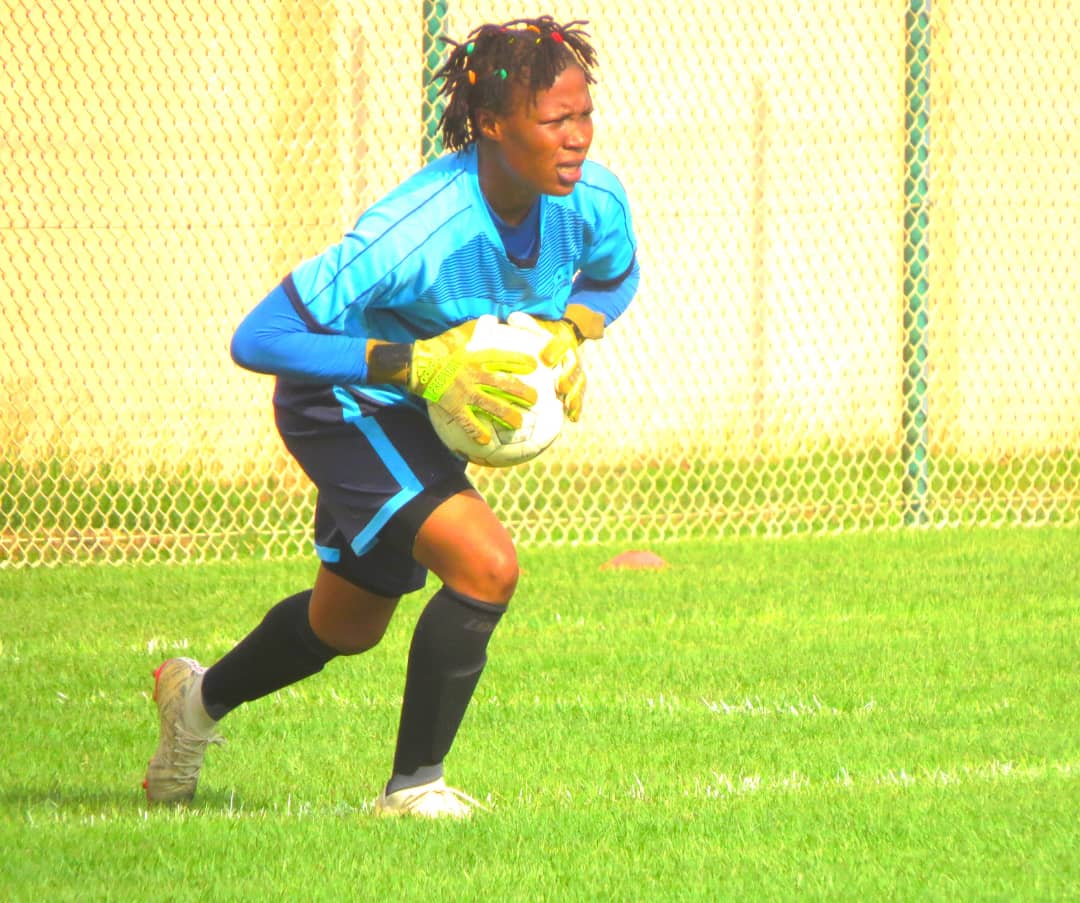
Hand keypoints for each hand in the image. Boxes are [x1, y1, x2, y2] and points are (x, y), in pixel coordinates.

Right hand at [367, 317, 538, 444]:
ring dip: (505, 414)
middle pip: (501, 383)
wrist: (415, 365)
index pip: (501, 357)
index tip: (535, 365)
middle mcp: (472, 374)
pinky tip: (486, 441)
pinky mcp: (452, 404)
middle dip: (521, 392)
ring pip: (489, 404)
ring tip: (519, 423)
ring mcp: (462, 391)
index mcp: (475, 357)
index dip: (519, 360)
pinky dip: (476, 431)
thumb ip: (476, 327)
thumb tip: (492, 318)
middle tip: (536, 399)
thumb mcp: (458, 334)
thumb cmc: (437, 349)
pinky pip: (466, 420)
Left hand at [507, 306, 602, 422]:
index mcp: (562, 340)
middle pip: (574, 366)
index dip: (555, 350)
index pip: (560, 343)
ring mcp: (576, 370)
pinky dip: (577, 406)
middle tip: (560, 386)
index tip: (547, 359)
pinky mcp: (577, 383)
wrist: (561, 336)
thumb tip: (511, 318)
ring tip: (568, 405)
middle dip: (569, 376)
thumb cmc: (542, 333)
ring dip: (575, 394)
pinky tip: (573, 417)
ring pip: (580, 382)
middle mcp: (572, 355)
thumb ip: (525, 323)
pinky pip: (580, 395)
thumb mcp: (535, 325)